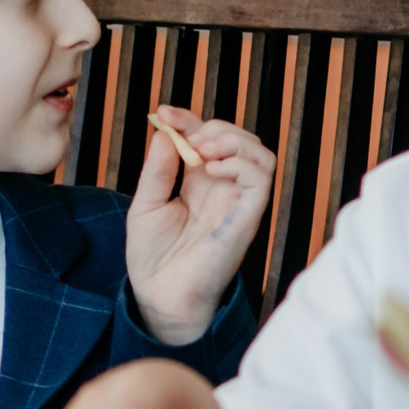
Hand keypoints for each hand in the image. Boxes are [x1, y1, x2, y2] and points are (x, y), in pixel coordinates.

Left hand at [123, 108, 274, 344]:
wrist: (158, 295)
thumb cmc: (152, 256)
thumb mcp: (146, 203)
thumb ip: (158, 168)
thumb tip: (165, 129)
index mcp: (199, 182)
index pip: (206, 138)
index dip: (188, 119)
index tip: (163, 112)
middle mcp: (224, 189)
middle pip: (238, 139)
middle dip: (212, 126)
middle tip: (187, 137)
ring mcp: (238, 202)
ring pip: (260, 154)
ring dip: (233, 140)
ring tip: (202, 149)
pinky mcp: (248, 217)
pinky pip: (262, 178)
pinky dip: (240, 163)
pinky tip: (211, 169)